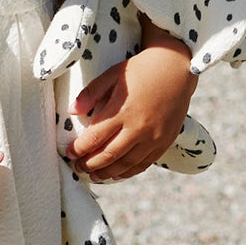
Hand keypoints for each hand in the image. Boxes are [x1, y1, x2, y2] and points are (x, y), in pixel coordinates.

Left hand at [70, 41, 194, 181]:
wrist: (176, 69)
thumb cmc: (141, 70)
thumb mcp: (113, 75)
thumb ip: (91, 93)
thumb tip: (71, 111)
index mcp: (122, 111)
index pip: (94, 138)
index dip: (79, 149)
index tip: (69, 153)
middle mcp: (139, 128)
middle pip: (108, 155)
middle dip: (89, 164)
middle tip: (78, 168)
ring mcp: (154, 137)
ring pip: (126, 163)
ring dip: (107, 172)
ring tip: (94, 176)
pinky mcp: (165, 141)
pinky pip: (144, 163)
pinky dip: (129, 172)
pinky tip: (117, 174)